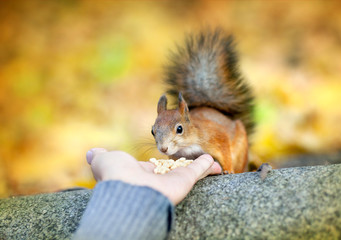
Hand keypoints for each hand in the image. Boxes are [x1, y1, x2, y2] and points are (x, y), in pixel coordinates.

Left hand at [86, 148, 221, 204]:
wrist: (127, 191)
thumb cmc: (115, 175)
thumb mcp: (104, 160)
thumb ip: (101, 156)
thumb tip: (91, 152)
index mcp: (141, 174)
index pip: (155, 168)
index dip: (163, 163)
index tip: (169, 158)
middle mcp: (158, 179)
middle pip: (176, 170)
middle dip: (187, 166)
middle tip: (196, 158)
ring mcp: (172, 181)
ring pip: (191, 172)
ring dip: (202, 166)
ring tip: (213, 161)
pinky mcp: (184, 182)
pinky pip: (198, 172)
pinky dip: (207, 166)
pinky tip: (215, 163)